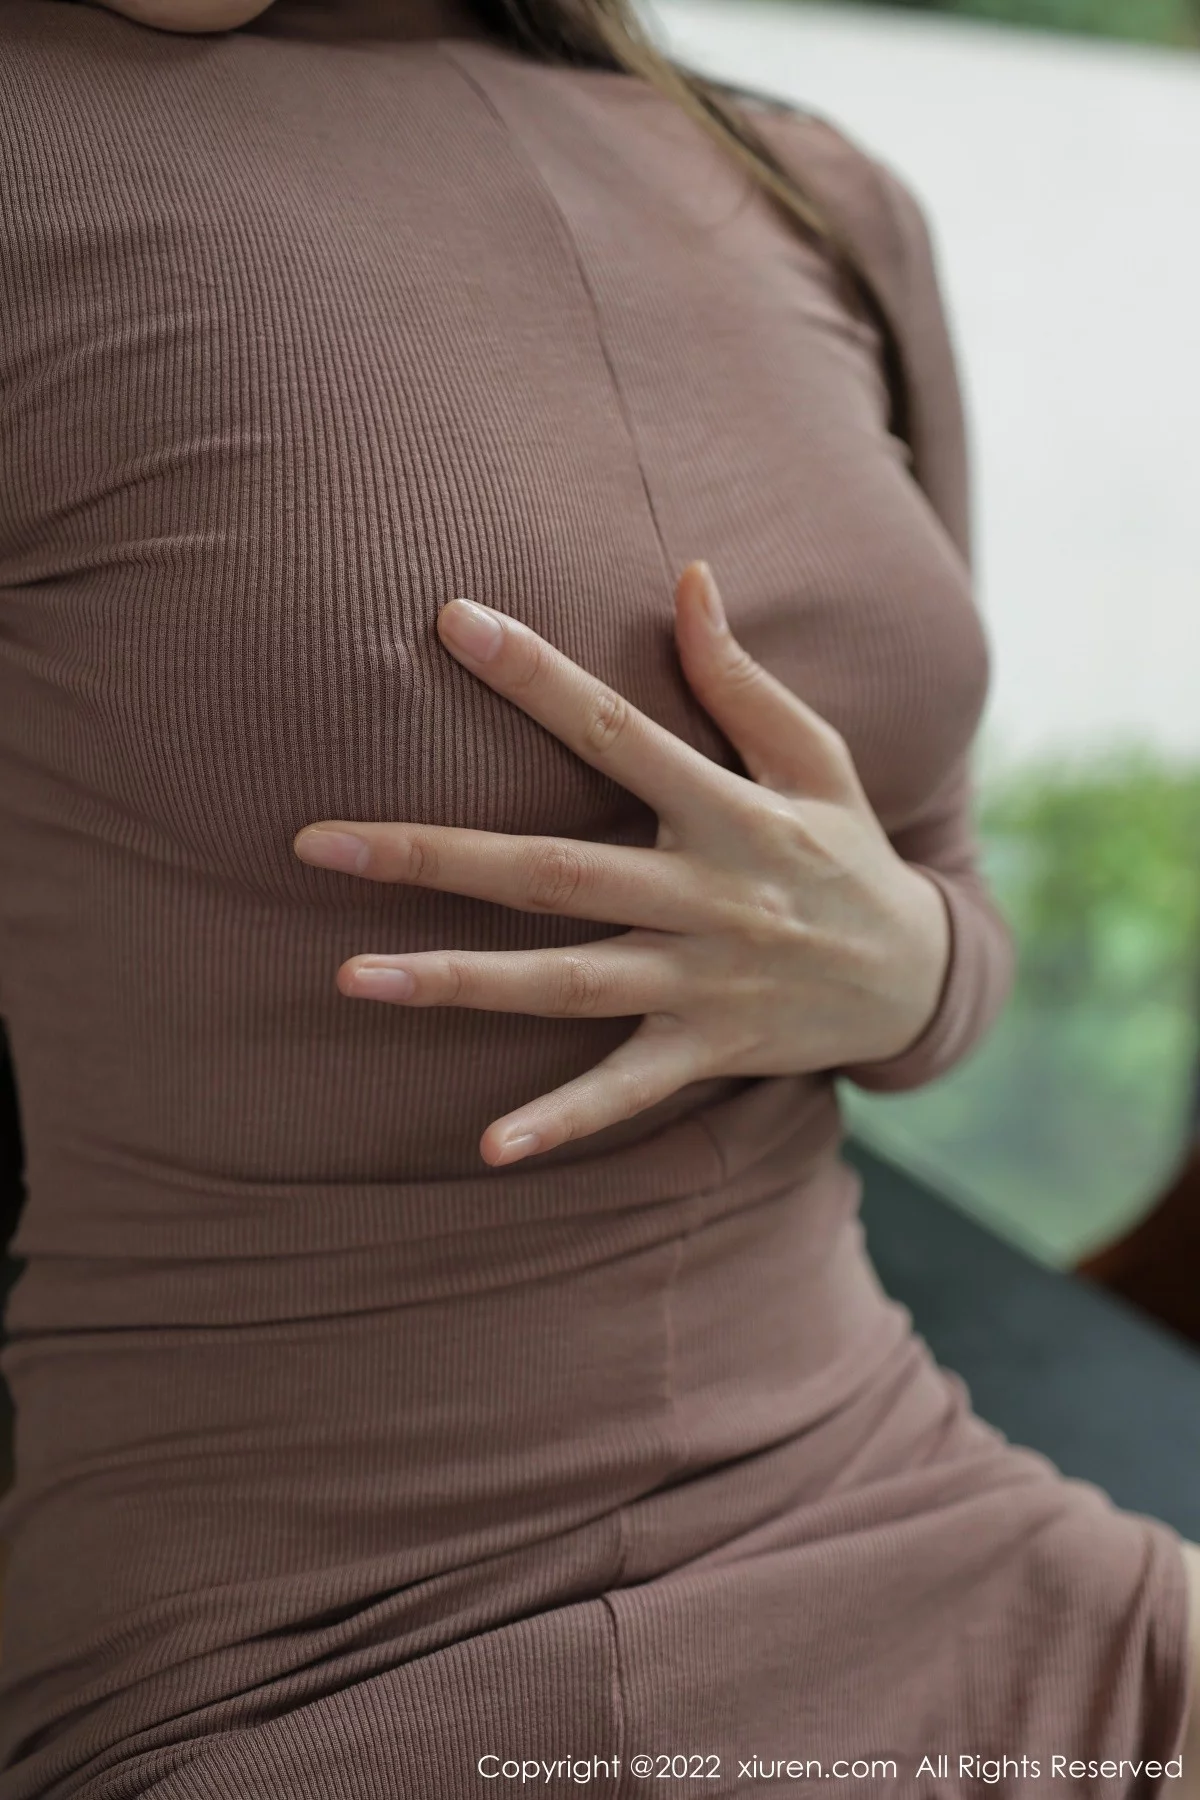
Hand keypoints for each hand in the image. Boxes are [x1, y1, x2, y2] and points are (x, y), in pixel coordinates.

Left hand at [293, 562, 950, 1167]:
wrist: (918, 977)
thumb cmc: (848, 851)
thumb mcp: (817, 757)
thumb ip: (743, 680)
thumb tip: (688, 578)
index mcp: (728, 808)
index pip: (616, 731)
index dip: (536, 676)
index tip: (450, 622)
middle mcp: (707, 894)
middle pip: (554, 870)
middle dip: (435, 854)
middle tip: (319, 843)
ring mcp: (704, 978)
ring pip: (567, 981)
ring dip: (460, 982)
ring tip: (353, 976)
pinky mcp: (708, 1048)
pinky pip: (627, 1089)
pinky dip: (563, 1120)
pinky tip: (488, 1146)